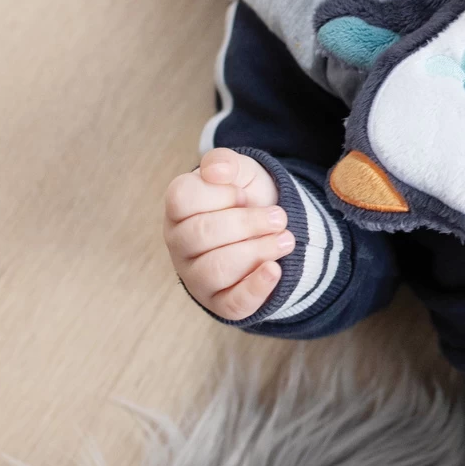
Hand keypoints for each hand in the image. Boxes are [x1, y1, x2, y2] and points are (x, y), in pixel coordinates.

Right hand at [163, 148, 292, 320]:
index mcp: (178, 209)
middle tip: (280, 218)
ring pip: (215, 269)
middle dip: (248, 223)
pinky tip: (275, 270)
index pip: (183, 199)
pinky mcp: (220, 302)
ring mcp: (195, 276)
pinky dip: (256, 287)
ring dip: (258, 251)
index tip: (244, 193)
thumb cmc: (245, 199)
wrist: (270, 230)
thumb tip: (215, 172)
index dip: (221, 194)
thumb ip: (226, 162)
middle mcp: (179, 244)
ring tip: (286, 240)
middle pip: (201, 235)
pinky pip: (232, 304)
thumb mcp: (240, 172)